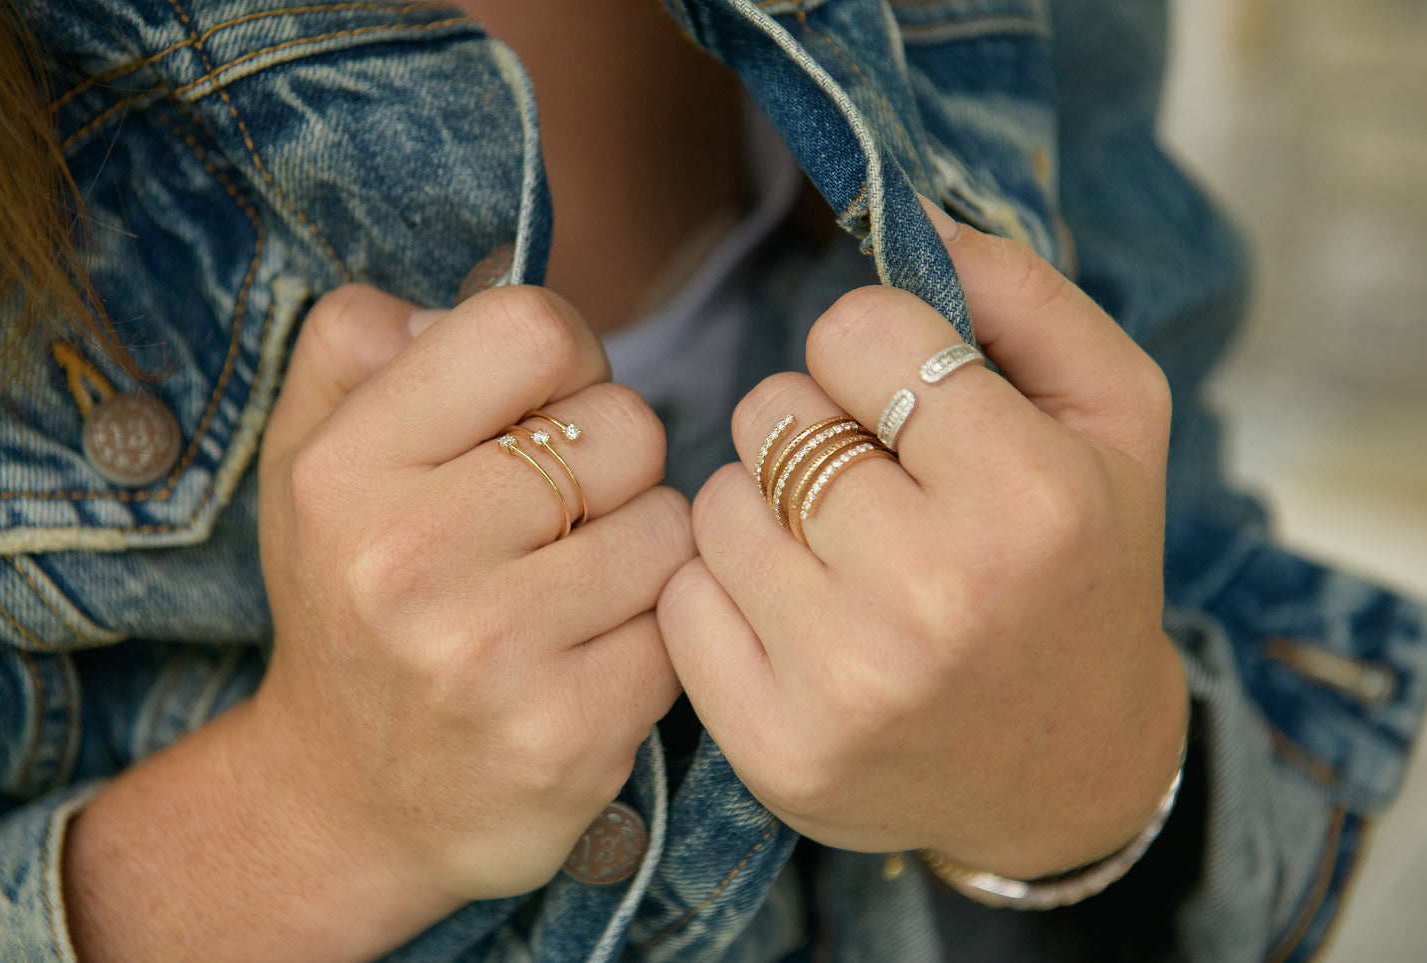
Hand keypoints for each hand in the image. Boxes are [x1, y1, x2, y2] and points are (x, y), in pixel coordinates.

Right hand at [249, 284, 690, 903]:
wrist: (346, 802)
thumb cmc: (352, 600)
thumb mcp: (310, 457)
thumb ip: (360, 341)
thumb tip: (472, 288)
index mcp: (346, 469)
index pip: (532, 328)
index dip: (566, 358)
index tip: (545, 409)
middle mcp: (407, 560)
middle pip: (626, 425)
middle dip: (612, 459)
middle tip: (558, 513)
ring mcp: (490, 656)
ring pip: (672, 522)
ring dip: (642, 544)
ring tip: (572, 585)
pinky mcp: (570, 736)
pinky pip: (684, 620)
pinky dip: (655, 626)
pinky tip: (591, 652)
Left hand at [658, 205, 1187, 878]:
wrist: (1068, 772)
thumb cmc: (1087, 571)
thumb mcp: (1116, 415)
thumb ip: (1024, 295)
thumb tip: (907, 211)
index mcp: (1028, 498)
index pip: (855, 333)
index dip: (874, 352)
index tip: (905, 403)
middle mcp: (934, 594)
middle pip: (771, 415)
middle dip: (815, 430)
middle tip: (877, 489)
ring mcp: (845, 683)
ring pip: (715, 503)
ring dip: (766, 509)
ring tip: (840, 557)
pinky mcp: (776, 749)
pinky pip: (682, 599)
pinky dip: (726, 591)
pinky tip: (798, 619)